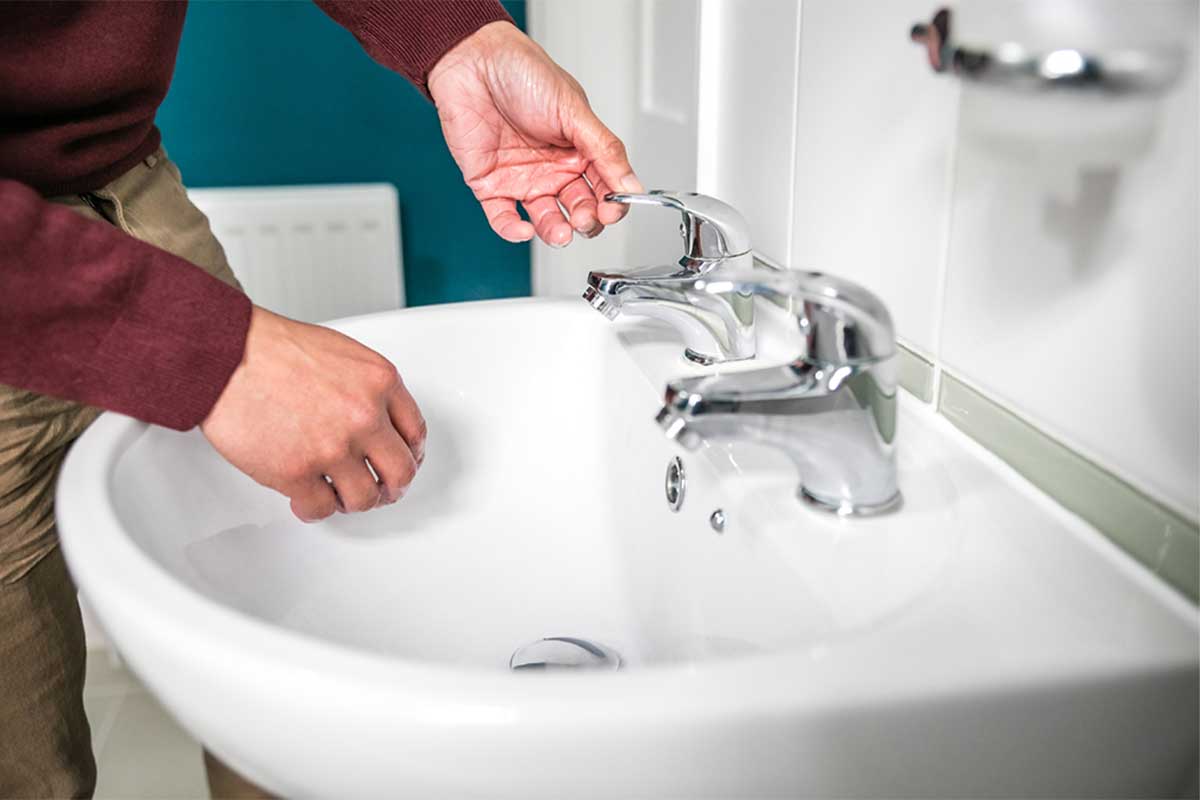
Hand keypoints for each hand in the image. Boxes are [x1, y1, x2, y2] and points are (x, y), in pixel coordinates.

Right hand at [201, 306, 425, 521]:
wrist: (226, 354)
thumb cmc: (273, 348)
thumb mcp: (343, 353)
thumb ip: (367, 387)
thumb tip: (377, 420)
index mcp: (380, 382)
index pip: (415, 432)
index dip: (411, 454)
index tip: (402, 461)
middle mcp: (364, 416)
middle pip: (401, 472)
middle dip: (393, 487)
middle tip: (382, 490)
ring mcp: (332, 447)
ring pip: (365, 498)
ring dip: (353, 501)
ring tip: (338, 494)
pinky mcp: (297, 473)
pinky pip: (321, 508)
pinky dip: (315, 509)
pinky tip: (307, 500)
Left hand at [429, 20, 642, 246]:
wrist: (473, 61)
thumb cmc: (522, 72)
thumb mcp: (573, 109)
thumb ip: (605, 150)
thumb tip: (631, 185)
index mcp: (579, 150)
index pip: (605, 188)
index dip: (612, 204)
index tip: (612, 210)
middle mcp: (554, 168)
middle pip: (579, 209)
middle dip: (585, 220)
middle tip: (584, 218)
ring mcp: (523, 179)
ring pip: (545, 220)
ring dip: (555, 231)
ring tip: (561, 232)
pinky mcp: (491, 186)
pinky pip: (504, 219)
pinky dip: (513, 231)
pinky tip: (524, 230)